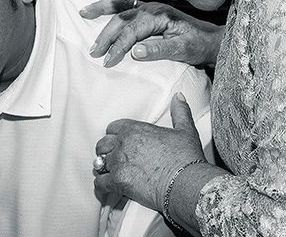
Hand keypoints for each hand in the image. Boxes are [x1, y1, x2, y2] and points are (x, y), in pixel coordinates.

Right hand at [80, 0, 224, 66]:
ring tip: (84, 13)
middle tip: (94, 51)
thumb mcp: (183, 50)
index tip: (108, 60)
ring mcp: (151, 7)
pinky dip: (112, 1)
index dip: (119, 46)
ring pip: (122, 6)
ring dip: (102, 11)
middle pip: (123, 19)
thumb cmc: (198, 45)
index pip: (133, 31)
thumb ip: (160, 50)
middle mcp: (153, 8)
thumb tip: (135, 51)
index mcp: (160, 16)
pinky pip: (127, 3)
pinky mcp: (150, 10)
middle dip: (106, 34)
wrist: (211, 39)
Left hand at [93, 93, 206, 211]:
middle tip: (114, 158)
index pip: (113, 127)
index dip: (115, 135)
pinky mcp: (117, 182)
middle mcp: (123, 144)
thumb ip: (180, 111)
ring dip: (104, 168)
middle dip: (107, 151)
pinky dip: (102, 186)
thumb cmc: (186, 158)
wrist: (186, 182)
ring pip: (99, 164)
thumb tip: (178, 97)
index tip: (119, 141)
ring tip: (111, 173)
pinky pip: (99, 183)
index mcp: (135, 129)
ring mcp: (118, 163)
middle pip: (102, 145)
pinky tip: (108, 187)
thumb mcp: (185, 130)